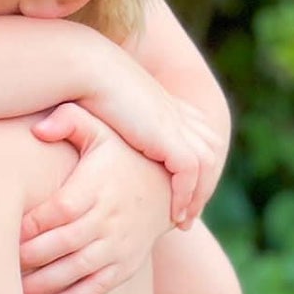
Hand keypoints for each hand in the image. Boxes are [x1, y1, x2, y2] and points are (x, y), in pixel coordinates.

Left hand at [21, 105, 173, 293]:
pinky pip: (97, 288)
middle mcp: (110, 219)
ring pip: (77, 270)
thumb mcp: (102, 130)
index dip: (30, 224)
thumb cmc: (120, 155)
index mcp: (97, 188)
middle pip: (64, 243)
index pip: (59, 210)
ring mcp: (119, 246)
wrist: (167, 185)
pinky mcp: (126, 266)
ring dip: (43, 284)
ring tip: (12, 292)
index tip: (3, 229)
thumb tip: (38, 127)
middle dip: (30, 256)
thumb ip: (71, 120)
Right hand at [92, 60, 222, 225]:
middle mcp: (179, 115)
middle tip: (187, 215)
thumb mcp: (105, 113)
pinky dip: (185, 196)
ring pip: (205, 168)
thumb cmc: (86, 89)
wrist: (88, 72)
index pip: (195, 140)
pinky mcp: (172, 139)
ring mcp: (178, 127)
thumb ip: (116, 126)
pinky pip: (189, 175)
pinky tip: (175, 214)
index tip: (178, 195)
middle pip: (207, 154)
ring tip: (183, 221)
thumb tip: (100, 142)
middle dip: (201, 186)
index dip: (192, 170)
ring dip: (197, 196)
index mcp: (168, 106)